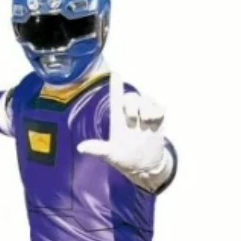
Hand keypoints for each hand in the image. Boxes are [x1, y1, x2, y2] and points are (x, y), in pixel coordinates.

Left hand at [77, 74, 170, 190]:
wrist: (145, 168)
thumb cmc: (125, 159)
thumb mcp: (110, 156)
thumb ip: (98, 150)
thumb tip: (80, 147)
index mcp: (118, 120)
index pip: (116, 99)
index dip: (116, 86)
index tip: (116, 73)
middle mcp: (131, 115)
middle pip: (132, 97)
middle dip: (133, 104)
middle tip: (134, 119)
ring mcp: (145, 117)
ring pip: (146, 100)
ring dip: (147, 108)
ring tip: (147, 121)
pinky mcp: (157, 121)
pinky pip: (159, 107)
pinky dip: (158, 111)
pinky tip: (155, 121)